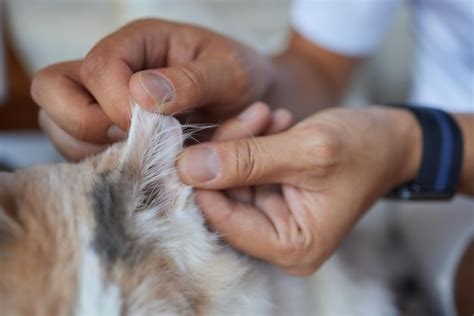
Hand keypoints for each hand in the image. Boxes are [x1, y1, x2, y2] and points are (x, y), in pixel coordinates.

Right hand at [32, 19, 274, 159]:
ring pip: (60, 128)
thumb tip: (141, 93)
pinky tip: (142, 171)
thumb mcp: (230, 73)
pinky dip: (106, 168)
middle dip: (84, 125)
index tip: (155, 127)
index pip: (96, 68)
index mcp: (137, 43)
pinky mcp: (110, 137)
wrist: (254, 103)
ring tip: (142, 159)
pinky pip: (83, 155)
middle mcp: (111, 72)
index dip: (116, 104)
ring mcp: (104, 105)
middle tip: (132, 141)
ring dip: (93, 152)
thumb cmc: (242, 79)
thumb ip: (192, 80)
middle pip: (52, 91)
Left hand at [177, 106, 421, 274]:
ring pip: (231, 178)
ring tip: (270, 114)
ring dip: (244, 140)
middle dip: (232, 150)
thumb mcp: (308, 150)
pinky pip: (245, 169)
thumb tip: (188, 168)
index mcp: (292, 247)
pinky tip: (275, 121)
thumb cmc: (364, 148)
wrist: (391, 139)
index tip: (197, 142)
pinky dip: (254, 142)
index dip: (205, 181)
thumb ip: (248, 160)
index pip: (226, 220)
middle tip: (256, 114)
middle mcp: (278, 240)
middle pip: (225, 197)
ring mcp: (274, 218)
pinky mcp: (273, 196)